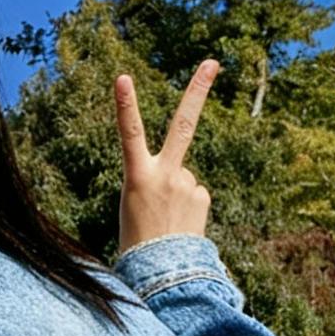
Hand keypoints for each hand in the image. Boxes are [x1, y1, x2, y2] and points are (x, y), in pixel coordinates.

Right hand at [114, 59, 218, 256]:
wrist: (160, 274)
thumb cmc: (136, 240)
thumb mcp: (134, 204)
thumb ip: (158, 180)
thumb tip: (189, 175)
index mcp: (136, 177)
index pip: (128, 134)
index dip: (124, 105)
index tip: (122, 78)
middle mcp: (165, 175)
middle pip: (182, 125)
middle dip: (197, 90)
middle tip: (212, 61)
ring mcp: (187, 185)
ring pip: (183, 176)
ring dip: (176, 193)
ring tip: (165, 220)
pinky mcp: (202, 197)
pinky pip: (194, 193)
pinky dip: (187, 206)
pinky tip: (179, 224)